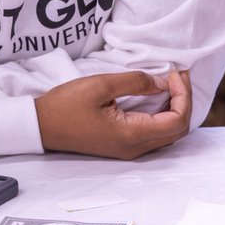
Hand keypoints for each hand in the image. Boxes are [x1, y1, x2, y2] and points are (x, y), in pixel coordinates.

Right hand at [35, 69, 191, 158]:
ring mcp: (129, 150)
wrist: (42, 126)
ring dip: (175, 107)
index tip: (172, 73)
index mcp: (132, 134)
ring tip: (170, 82)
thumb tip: (163, 83)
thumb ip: (136, 82)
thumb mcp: (101, 85)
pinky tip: (158, 96)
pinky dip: (164, 115)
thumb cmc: (67, 104)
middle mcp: (135, 148)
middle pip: (178, 130)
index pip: (177, 120)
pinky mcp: (123, 146)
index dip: (183, 95)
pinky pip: (155, 134)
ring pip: (169, 134)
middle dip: (183, 100)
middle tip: (176, 75)